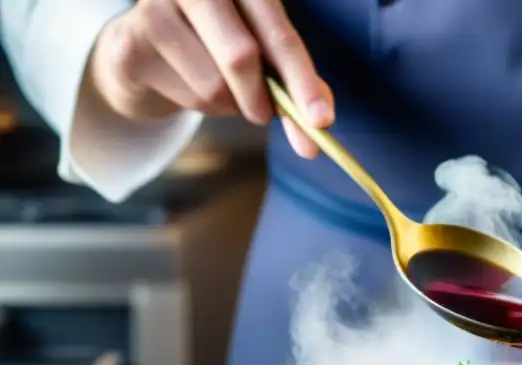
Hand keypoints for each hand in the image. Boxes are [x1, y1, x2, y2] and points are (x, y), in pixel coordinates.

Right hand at [87, 0, 332, 157]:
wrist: (143, 48)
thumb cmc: (214, 47)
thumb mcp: (262, 56)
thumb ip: (294, 83)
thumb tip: (319, 126)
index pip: (279, 33)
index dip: (303, 79)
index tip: (321, 121)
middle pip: (242, 56)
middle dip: (261, 99)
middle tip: (265, 115)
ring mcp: (156, 6)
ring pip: (215, 85)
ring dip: (228, 105)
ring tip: (216, 86)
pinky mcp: (131, 39)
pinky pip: (187, 95)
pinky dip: (200, 107)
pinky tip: (184, 83)